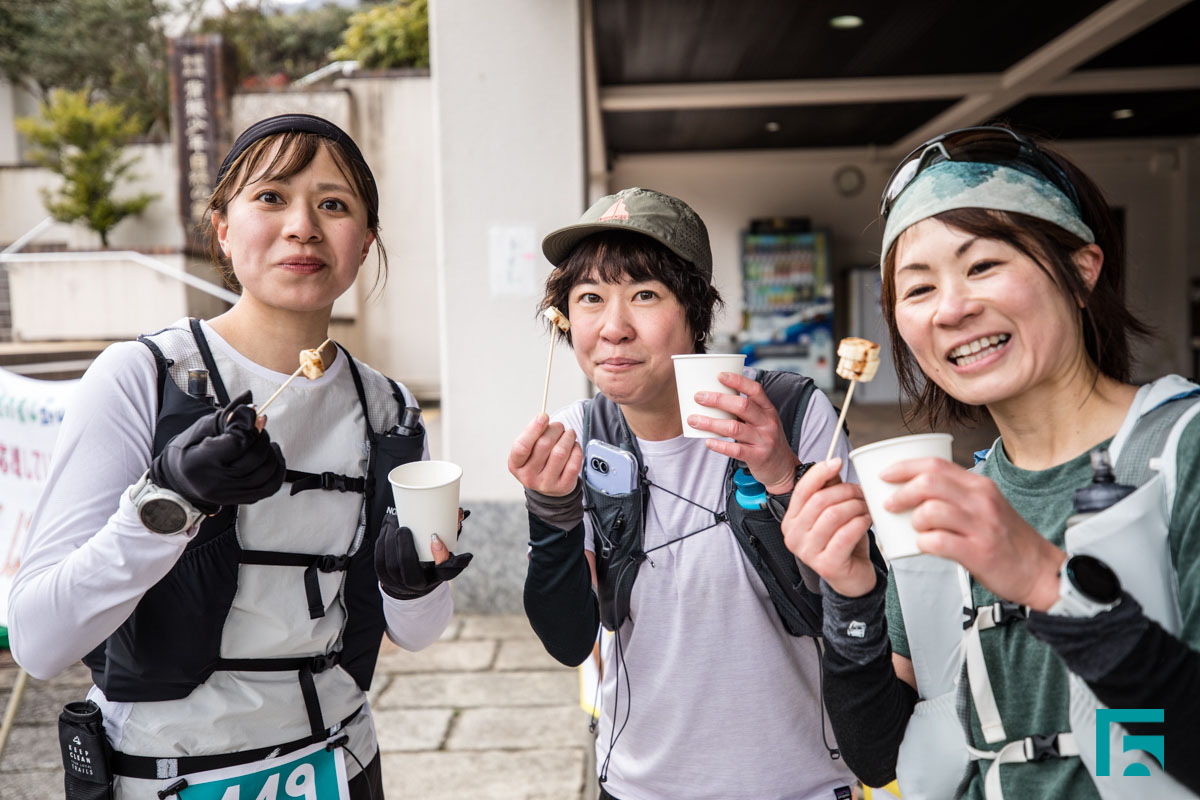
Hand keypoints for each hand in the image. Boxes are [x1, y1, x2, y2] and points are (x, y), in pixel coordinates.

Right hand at [149, 390, 285, 512]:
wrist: (179, 478)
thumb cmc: (190, 449)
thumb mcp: (203, 428)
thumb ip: (229, 416)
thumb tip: (251, 403)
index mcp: (199, 462)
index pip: (238, 442)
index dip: (250, 425)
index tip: (252, 415)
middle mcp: (215, 484)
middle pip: (255, 458)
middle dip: (262, 436)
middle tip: (258, 426)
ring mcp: (229, 496)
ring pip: (266, 473)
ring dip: (271, 452)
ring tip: (264, 441)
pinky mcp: (241, 500)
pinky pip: (270, 487)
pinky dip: (277, 469)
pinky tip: (272, 455)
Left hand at [375, 510, 472, 599]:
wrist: (410, 585)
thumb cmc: (430, 564)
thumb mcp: (443, 555)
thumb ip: (451, 536)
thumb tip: (459, 513)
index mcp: (434, 578)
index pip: (441, 570)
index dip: (440, 554)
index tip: (435, 536)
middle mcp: (415, 585)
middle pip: (407, 566)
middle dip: (404, 545)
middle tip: (404, 526)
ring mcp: (397, 583)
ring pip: (389, 563)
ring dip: (389, 541)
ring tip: (392, 523)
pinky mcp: (383, 577)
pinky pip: (379, 560)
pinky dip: (381, 543)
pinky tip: (385, 529)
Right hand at [508, 414, 582, 496]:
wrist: (548, 485)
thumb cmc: (537, 461)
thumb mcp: (529, 449)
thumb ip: (533, 434)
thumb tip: (542, 418)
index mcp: (516, 464)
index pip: (522, 446)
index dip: (533, 429)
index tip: (543, 416)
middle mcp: (529, 476)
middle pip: (544, 445)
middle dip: (555, 429)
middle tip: (559, 426)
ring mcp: (546, 484)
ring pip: (560, 452)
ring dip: (568, 437)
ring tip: (569, 433)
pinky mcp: (563, 487)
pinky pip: (573, 464)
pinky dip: (576, 450)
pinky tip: (574, 446)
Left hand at [688, 371, 798, 493]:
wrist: (783, 468)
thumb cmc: (765, 439)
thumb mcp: (762, 421)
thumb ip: (745, 410)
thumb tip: (714, 395)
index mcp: (768, 409)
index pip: (755, 390)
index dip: (738, 381)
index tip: (719, 375)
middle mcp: (767, 422)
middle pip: (742, 406)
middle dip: (718, 400)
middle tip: (699, 397)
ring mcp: (764, 440)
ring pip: (734, 428)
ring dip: (711, 423)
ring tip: (693, 420)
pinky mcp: (758, 456)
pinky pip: (735, 450)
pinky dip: (719, 445)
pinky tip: (707, 442)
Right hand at [782, 458, 876, 596]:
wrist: (852, 577)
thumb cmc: (843, 542)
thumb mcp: (833, 512)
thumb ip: (828, 490)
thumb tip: (831, 464)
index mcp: (791, 520)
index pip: (802, 490)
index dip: (820, 472)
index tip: (837, 462)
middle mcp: (793, 536)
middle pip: (820, 500)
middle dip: (846, 491)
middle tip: (862, 493)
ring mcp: (808, 553)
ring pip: (834, 515)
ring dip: (856, 506)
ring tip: (866, 508)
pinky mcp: (826, 565)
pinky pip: (846, 534)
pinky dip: (860, 522)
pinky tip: (866, 521)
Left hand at [880, 458, 1065, 609]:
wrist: (1042, 571)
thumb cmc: (1007, 540)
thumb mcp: (986, 506)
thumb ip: (957, 495)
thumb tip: (913, 490)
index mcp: (980, 486)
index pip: (935, 464)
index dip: (904, 467)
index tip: (884, 475)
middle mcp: (981, 501)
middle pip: (929, 482)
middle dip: (901, 493)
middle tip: (890, 505)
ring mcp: (981, 527)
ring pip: (930, 511)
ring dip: (914, 521)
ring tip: (918, 530)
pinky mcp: (979, 552)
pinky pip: (938, 542)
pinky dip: (923, 543)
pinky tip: (925, 546)